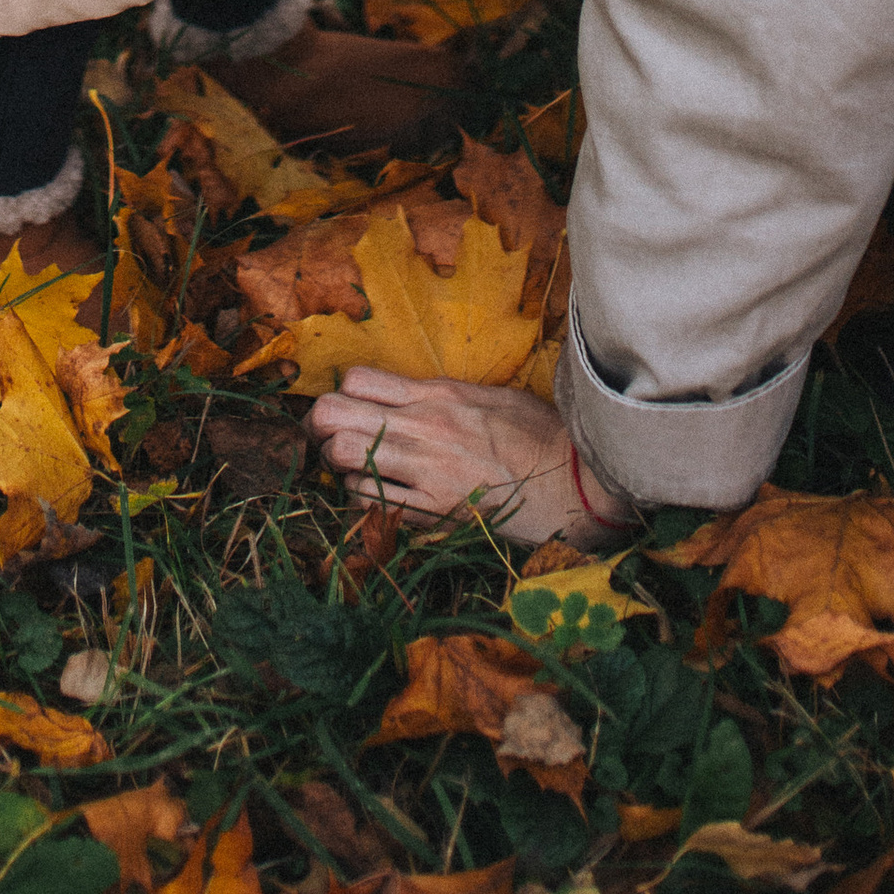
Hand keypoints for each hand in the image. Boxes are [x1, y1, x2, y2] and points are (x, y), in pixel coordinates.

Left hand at [307, 368, 634, 544]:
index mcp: (436, 396)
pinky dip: (363, 497)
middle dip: (319, 425)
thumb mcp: (488, 395)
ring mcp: (425, 473)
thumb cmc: (538, 435)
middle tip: (327, 436)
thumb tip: (405, 395)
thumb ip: (440, 394)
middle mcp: (423, 430)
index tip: (351, 403)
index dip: (343, 390)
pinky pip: (371, 503)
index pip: (356, 379)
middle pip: (333, 416)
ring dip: (339, 465)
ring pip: (342, 460)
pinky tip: (380, 494)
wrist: (574, 484)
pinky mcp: (433, 513)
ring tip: (354, 468)